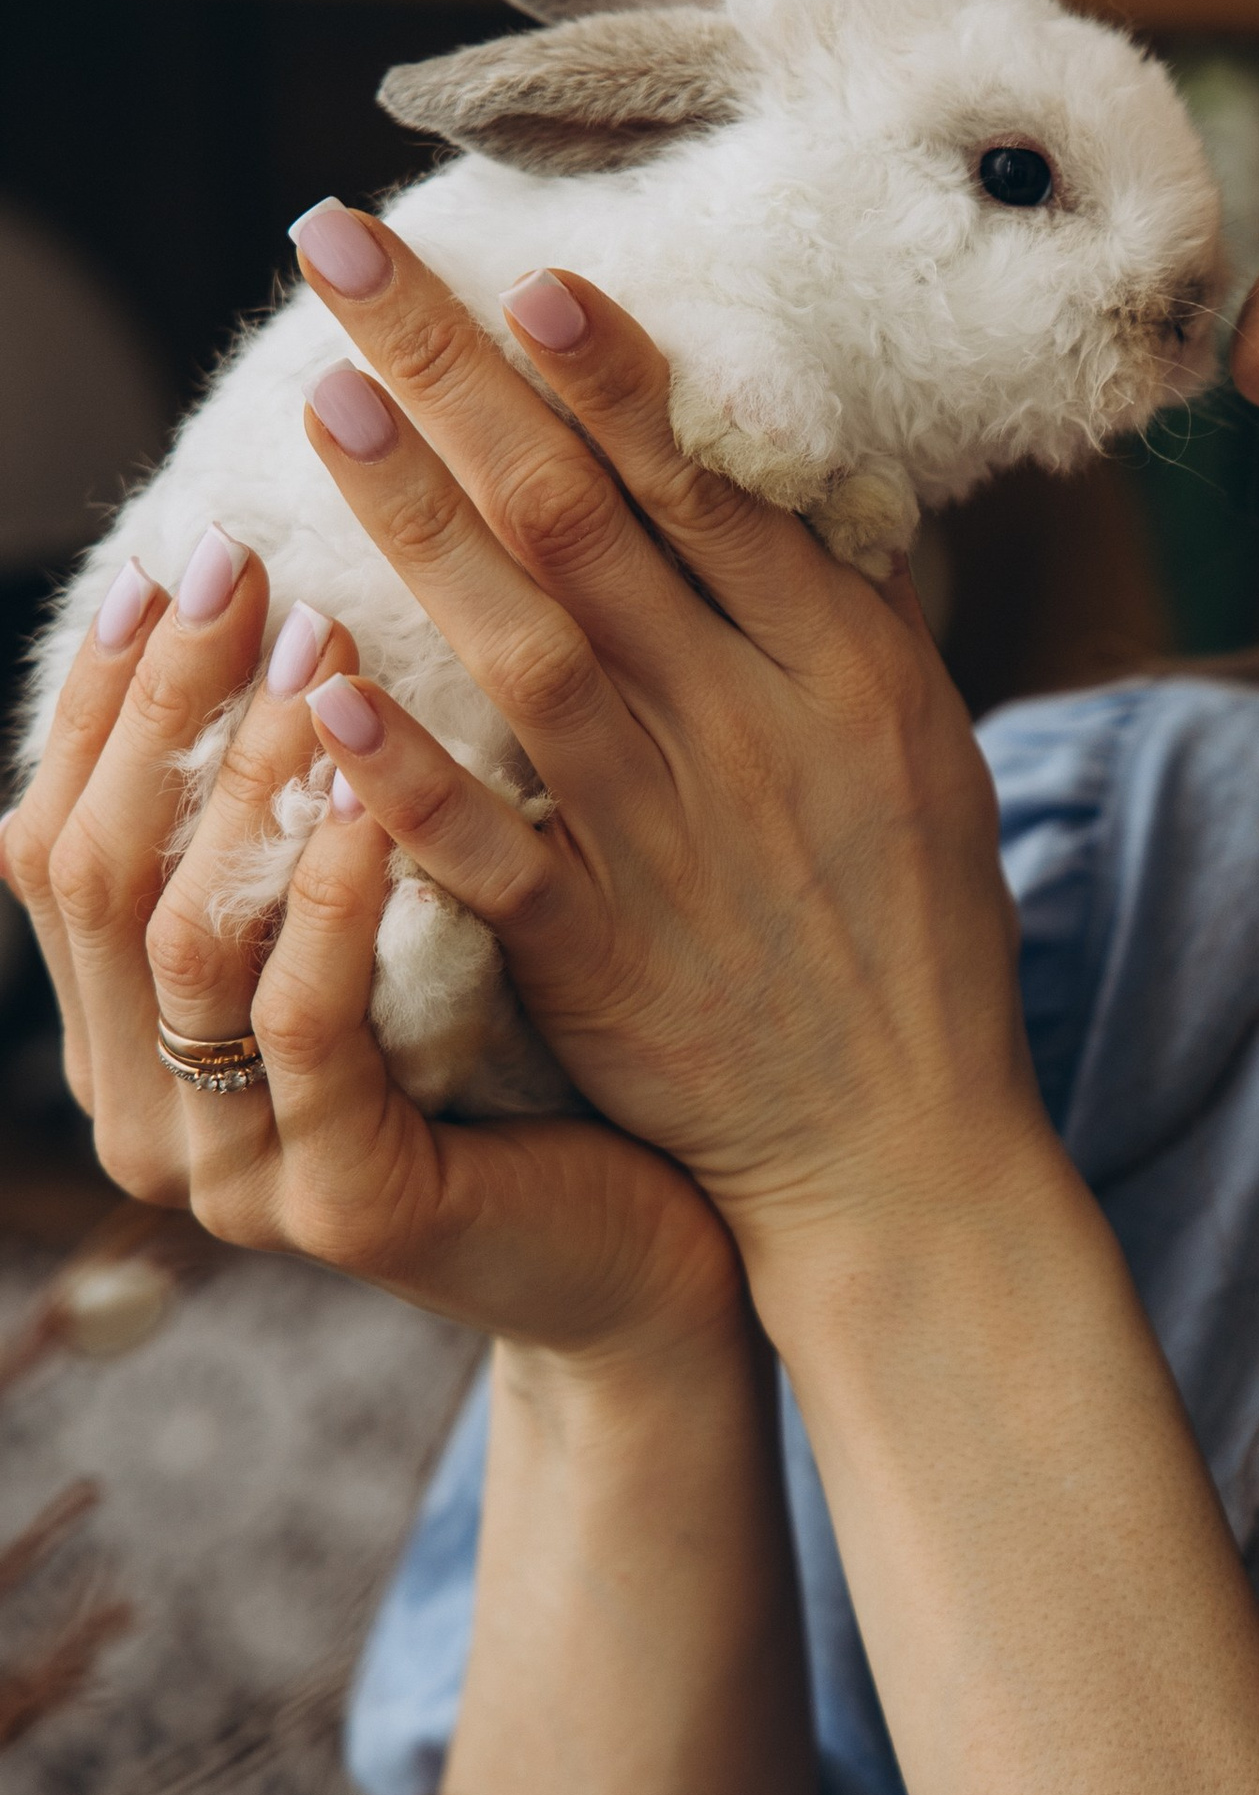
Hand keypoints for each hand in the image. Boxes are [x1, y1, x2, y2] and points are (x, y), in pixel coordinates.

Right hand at [2, 537, 740, 1367]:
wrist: (662, 1241)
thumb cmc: (535, 1052)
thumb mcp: (394, 912)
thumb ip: (299, 814)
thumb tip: (265, 595)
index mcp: (133, 1037)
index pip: (59, 836)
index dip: (103, 696)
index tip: (172, 554)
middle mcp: (148, 1112)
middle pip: (97, 874)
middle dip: (165, 705)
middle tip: (243, 563)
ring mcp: (236, 1175)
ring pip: (190, 944)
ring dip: (247, 780)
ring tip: (321, 647)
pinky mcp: (345, 1209)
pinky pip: (313, 1031)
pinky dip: (335, 903)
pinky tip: (381, 800)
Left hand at [274, 211, 1054, 1278]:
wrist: (904, 1146)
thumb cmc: (915, 933)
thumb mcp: (925, 744)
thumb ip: (841, 610)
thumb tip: (777, 472)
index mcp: (839, 665)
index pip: (703, 485)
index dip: (607, 375)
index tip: (523, 276)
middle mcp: (751, 728)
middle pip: (587, 518)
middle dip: (459, 374)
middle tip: (347, 258)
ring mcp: (669, 838)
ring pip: (526, 648)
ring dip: (419, 519)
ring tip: (324, 407)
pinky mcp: (595, 952)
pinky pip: (485, 848)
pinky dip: (404, 774)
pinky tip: (318, 694)